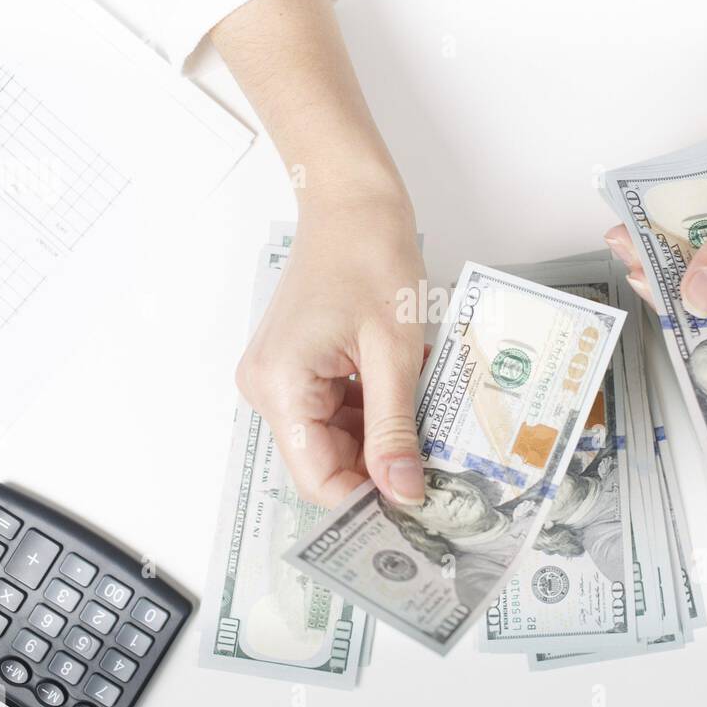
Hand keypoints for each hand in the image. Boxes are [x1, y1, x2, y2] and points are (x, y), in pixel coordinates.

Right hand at [236, 189, 426, 508]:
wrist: (350, 202)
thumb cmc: (369, 256)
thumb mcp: (394, 352)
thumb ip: (395, 429)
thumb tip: (402, 494)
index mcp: (281, 387)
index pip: (318, 480)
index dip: (368, 500)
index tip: (419, 504)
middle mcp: (267, 388)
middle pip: (326, 461)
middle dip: (382, 463)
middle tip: (438, 458)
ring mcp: (280, 377)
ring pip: (336, 438)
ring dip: (383, 432)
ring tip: (425, 406)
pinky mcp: (296, 366)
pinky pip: (336, 408)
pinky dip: (374, 407)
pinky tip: (406, 385)